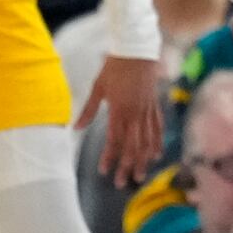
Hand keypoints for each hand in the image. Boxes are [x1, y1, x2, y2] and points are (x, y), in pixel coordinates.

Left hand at [78, 52, 164, 185]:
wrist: (137, 49)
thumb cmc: (114, 67)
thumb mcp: (98, 87)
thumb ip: (88, 110)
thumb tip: (75, 128)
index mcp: (119, 110)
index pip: (114, 140)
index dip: (109, 157)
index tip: (104, 171)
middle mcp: (135, 113)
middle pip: (132, 146)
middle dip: (127, 166)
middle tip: (122, 183)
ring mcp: (147, 110)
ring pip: (147, 140)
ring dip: (143, 160)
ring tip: (140, 175)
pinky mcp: (154, 105)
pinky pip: (157, 128)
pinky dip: (157, 142)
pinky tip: (156, 154)